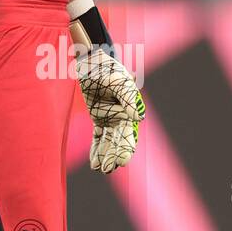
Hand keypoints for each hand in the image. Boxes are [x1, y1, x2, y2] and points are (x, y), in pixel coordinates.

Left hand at [75, 46, 143, 172]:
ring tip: (101, 170)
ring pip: (109, 141)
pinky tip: (94, 163)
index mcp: (130, 110)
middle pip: (119, 141)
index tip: (121, 163)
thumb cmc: (107, 69)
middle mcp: (122, 116)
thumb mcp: (118, 82)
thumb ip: (128, 99)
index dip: (125, 149)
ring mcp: (110, 117)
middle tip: (109, 169)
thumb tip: (139, 119)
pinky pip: (99, 136)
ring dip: (105, 155)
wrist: (93, 61)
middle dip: (114, 156)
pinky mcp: (99, 117)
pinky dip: (97, 148)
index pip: (128, 134)